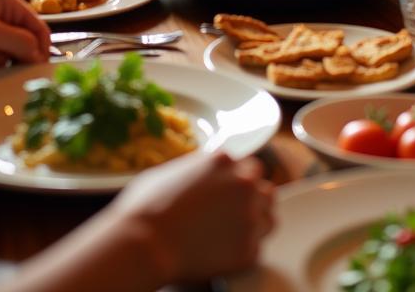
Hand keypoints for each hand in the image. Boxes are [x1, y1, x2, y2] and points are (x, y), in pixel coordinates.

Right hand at [112, 152, 274, 282]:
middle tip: (233, 215)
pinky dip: (244, 252)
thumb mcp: (170, 171)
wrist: (145, 244)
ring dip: (256, 224)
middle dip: (252, 200)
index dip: (237, 183)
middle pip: (265, 189)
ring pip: (269, 218)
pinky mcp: (248, 249)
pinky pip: (257, 249)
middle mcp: (244, 183)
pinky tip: (225, 253)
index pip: (248, 167)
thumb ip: (196, 168)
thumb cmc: (146, 207)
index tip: (228, 195)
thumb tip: (199, 173)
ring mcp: (249, 216)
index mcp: (225, 161)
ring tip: (234, 234)